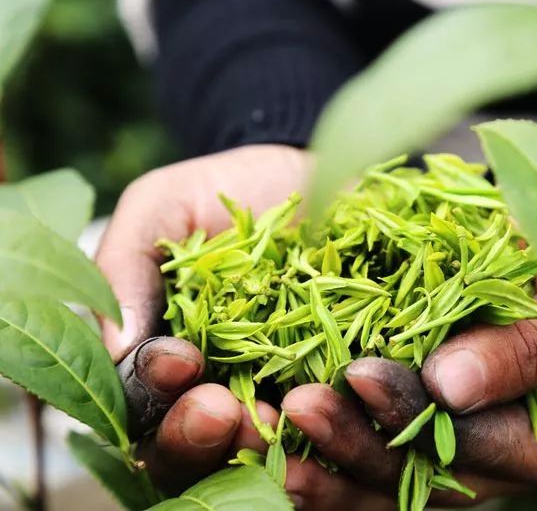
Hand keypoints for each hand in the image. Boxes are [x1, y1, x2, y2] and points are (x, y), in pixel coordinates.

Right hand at [96, 145, 319, 492]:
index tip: (178, 362)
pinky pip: (336, 417)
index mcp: (167, 356)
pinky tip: (336, 400)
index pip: (145, 406)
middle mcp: (220, 383)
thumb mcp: (159, 209)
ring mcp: (282, 386)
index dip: (154, 397)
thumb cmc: (225, 188)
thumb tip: (115, 348)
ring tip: (278, 414)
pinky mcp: (339, 376)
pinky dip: (332, 420)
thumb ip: (124, 267)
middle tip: (219, 410)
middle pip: (197, 446)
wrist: (305, 169)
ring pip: (263, 447)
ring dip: (263, 444)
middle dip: (200, 437)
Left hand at [280, 274, 536, 508]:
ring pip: (396, 472)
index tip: (364, 377)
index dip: (424, 419)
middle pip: (431, 474)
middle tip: (300, 407)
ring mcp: (471, 444)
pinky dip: (331, 436)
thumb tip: (448, 388)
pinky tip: (279, 423)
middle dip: (360, 446)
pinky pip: (379, 440)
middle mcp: (515, 458)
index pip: (490, 447)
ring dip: (331, 455)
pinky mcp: (432, 417)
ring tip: (271, 428)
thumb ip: (531, 348)